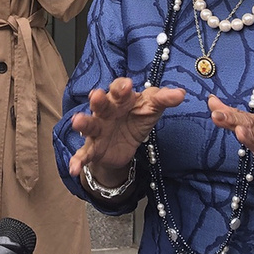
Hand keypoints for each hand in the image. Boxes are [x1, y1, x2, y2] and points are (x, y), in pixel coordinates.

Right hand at [68, 77, 185, 181]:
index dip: (121, 87)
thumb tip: (180, 93)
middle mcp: (106, 112)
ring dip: (83, 123)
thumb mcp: (151, 108)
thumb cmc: (136, 118)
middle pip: (101, 104)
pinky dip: (78, 160)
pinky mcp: (94, 149)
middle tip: (97, 95)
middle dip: (98, 100)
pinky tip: (74, 168)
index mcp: (120, 99)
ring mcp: (98, 131)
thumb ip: (163, 99)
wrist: (126, 144)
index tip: (127, 86)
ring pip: (89, 125)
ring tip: (77, 121)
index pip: (118, 89)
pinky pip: (84, 154)